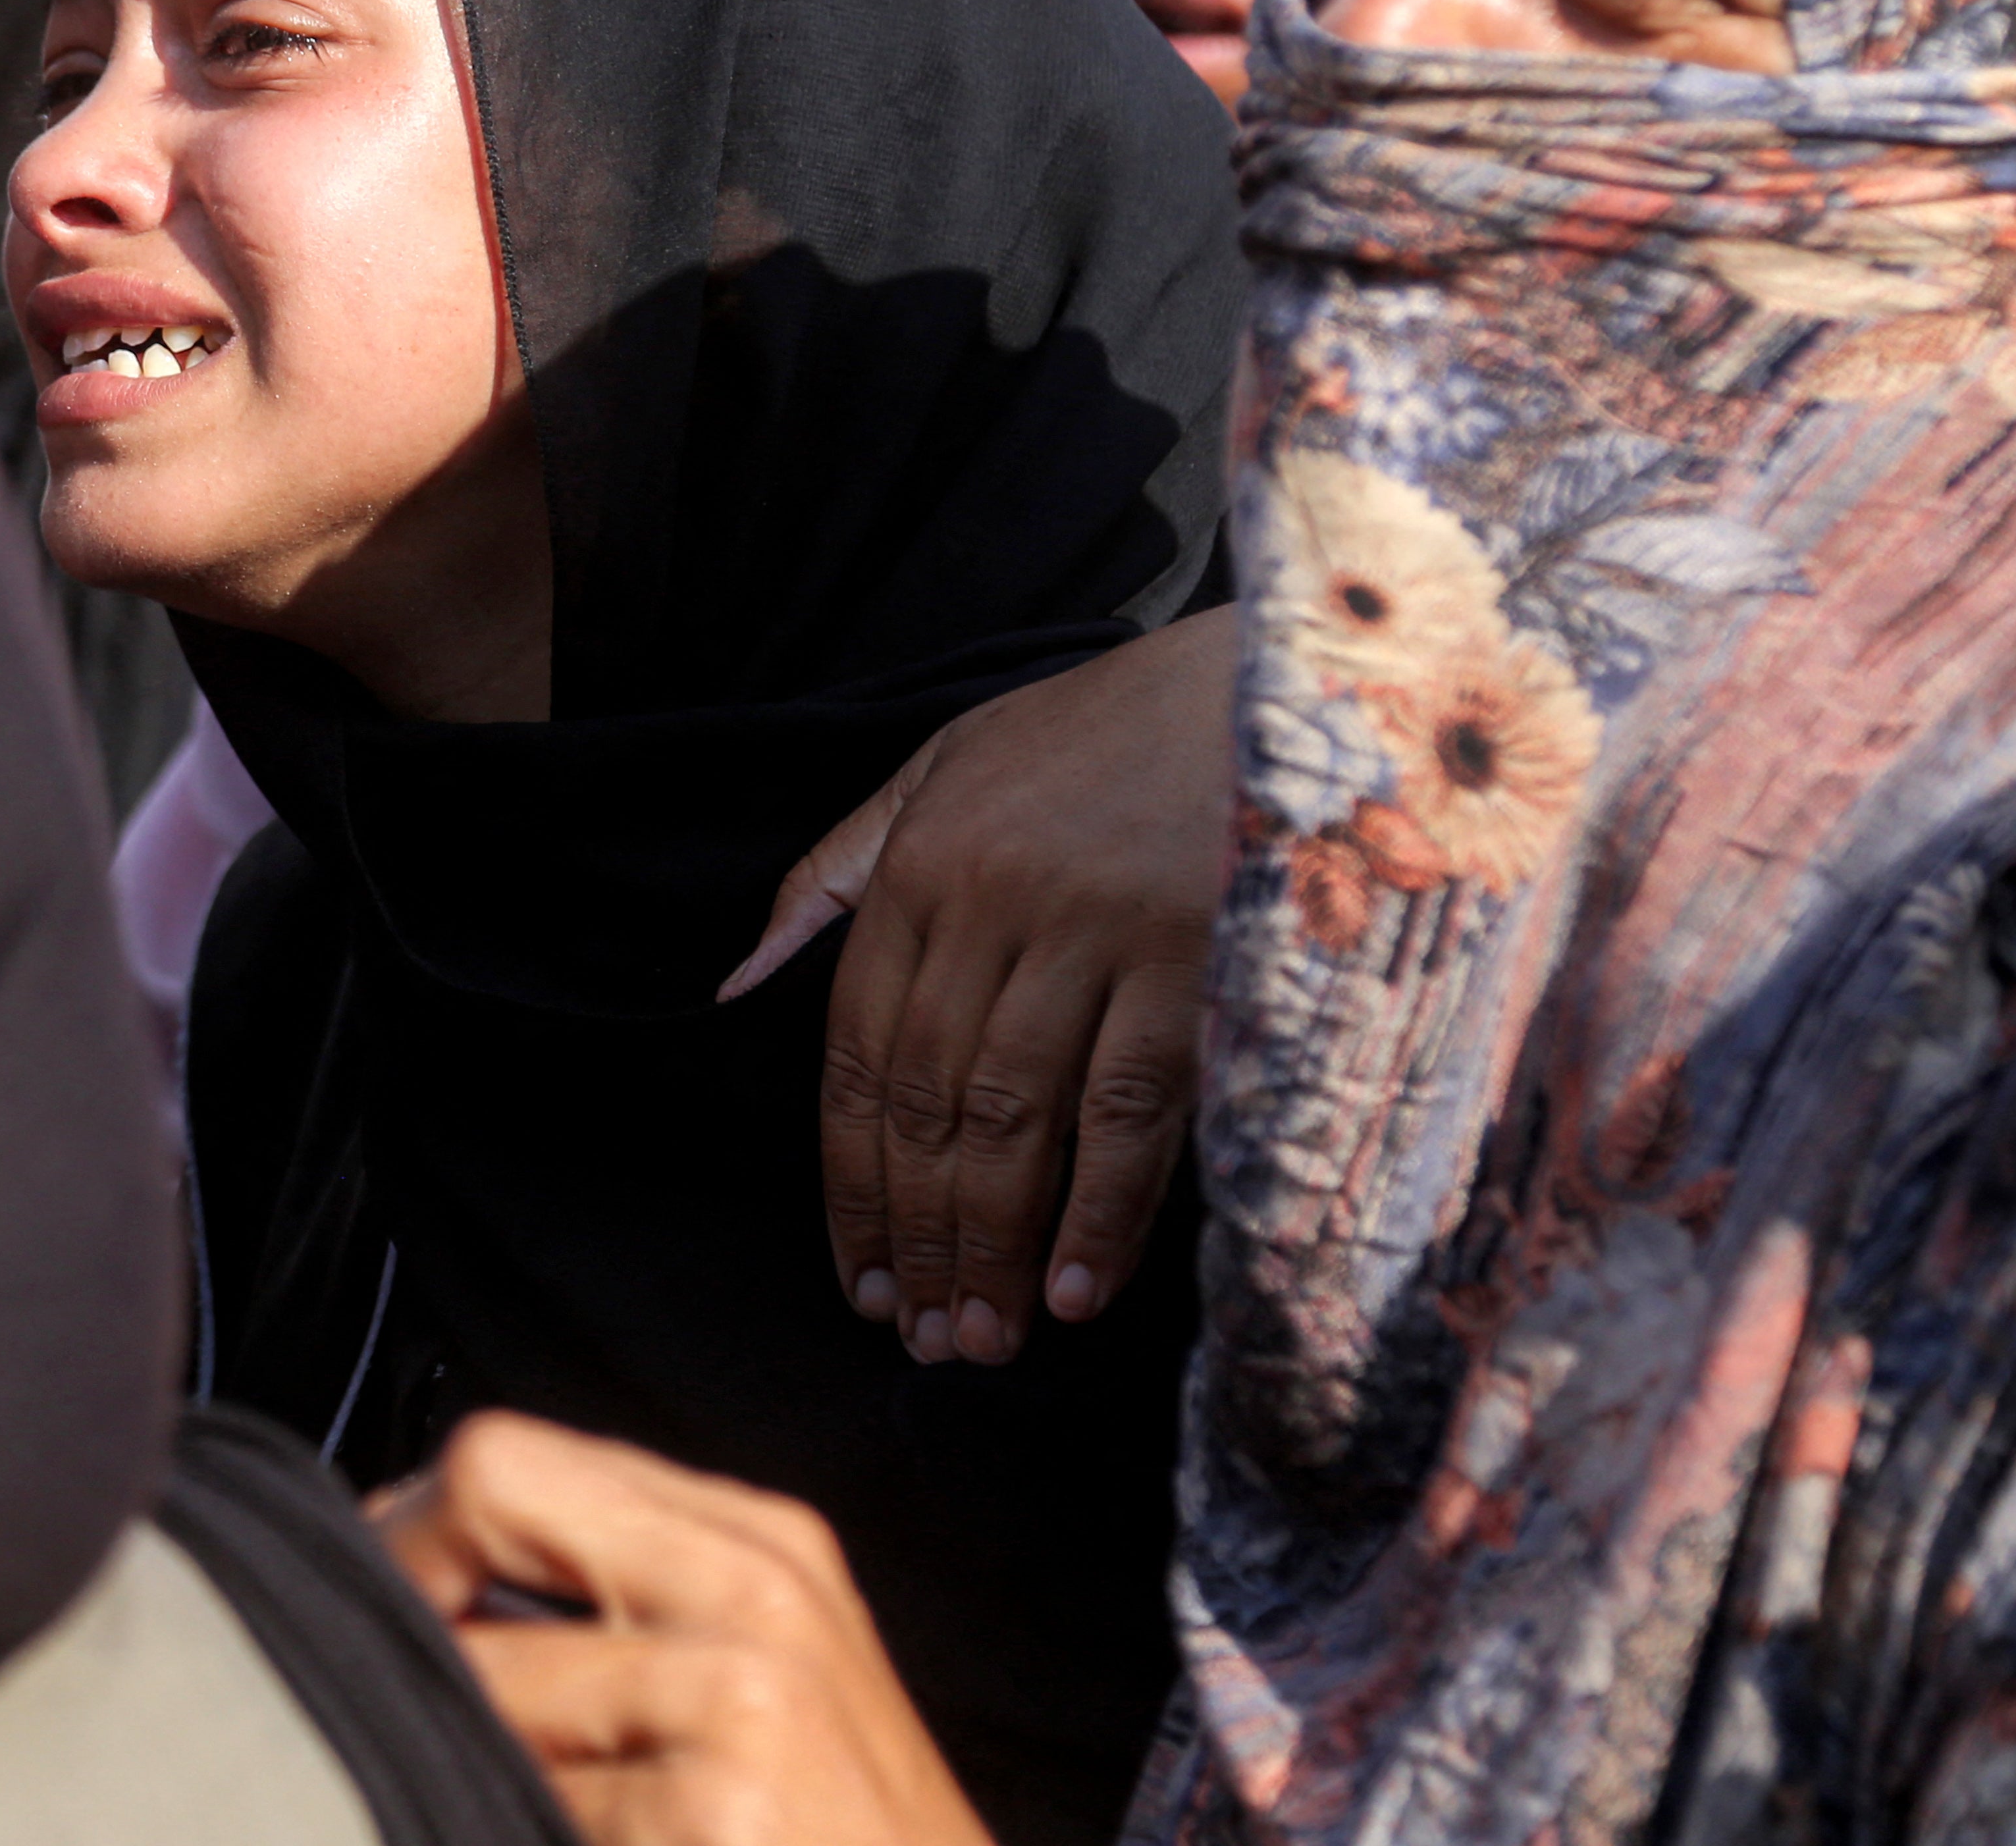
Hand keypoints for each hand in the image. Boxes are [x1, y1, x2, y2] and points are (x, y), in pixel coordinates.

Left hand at [376, 1412, 991, 1845]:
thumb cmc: (836, 1830)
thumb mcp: (763, 1671)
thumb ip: (625, 1594)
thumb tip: (431, 1568)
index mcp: (760, 1541)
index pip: (516, 1459)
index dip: (416, 1526)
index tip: (383, 1599)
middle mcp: (755, 1591)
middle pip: (487, 1489)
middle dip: (403, 1585)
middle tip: (376, 1679)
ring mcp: (739, 1698)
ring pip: (481, 1675)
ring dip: (458, 1748)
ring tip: (495, 1796)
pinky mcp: (714, 1813)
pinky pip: (526, 1806)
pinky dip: (512, 1837)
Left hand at [730, 607, 1234, 1365]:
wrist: (1279, 675)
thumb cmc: (1101, 732)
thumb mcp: (943, 767)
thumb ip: (836, 871)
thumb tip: (737, 980)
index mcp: (922, 866)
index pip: (859, 1056)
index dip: (852, 1183)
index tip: (857, 1276)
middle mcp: (995, 904)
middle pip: (931, 1104)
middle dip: (919, 1236)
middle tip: (920, 1337)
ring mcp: (1097, 934)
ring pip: (1017, 1122)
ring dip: (994, 1247)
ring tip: (982, 1340)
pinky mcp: (1195, 961)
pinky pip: (1133, 1111)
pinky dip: (1102, 1211)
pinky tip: (1078, 1290)